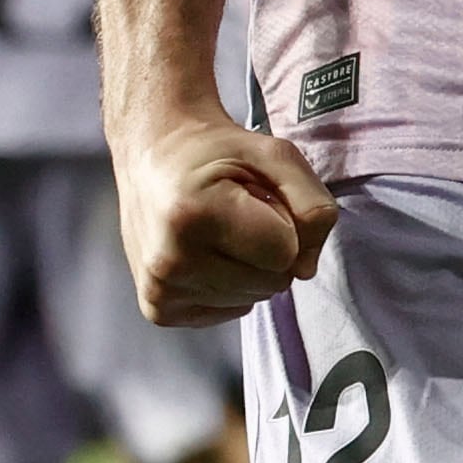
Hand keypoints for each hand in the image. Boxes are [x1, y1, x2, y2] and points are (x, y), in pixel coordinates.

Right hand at [112, 112, 338, 326]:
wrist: (150, 154)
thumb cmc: (213, 152)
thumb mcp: (274, 155)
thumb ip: (312, 204)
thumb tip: (306, 268)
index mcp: (193, 213)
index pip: (285, 253)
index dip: (282, 222)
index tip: (253, 198)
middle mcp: (170, 260)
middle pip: (272, 282)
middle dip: (266, 248)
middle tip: (234, 212)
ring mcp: (159, 290)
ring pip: (253, 299)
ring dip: (247, 266)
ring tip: (216, 229)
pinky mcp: (158, 309)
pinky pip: (229, 311)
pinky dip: (228, 284)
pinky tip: (203, 251)